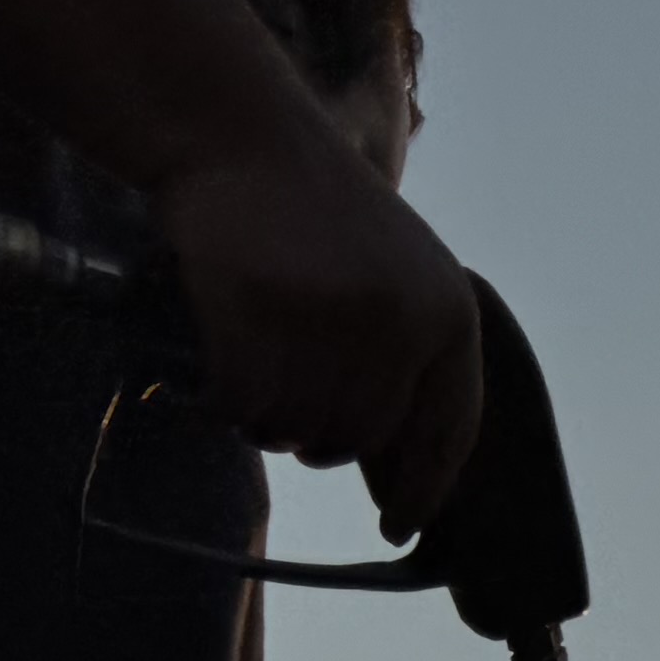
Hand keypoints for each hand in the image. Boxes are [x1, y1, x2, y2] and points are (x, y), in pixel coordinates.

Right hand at [159, 138, 486, 536]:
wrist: (242, 134)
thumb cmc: (315, 217)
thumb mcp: (396, 279)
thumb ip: (408, 364)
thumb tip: (404, 483)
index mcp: (448, 313)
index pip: (448, 429)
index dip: (424, 486)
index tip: (399, 526)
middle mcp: (401, 319)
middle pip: (360, 439)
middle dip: (319, 441)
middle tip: (283, 409)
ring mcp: (330, 315)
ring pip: (298, 428)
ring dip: (267, 420)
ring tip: (251, 375)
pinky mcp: (260, 309)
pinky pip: (243, 403)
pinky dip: (224, 403)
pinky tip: (211, 379)